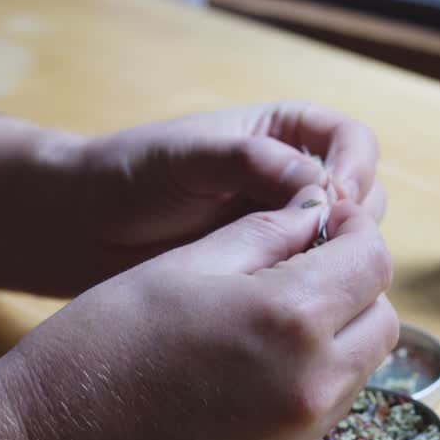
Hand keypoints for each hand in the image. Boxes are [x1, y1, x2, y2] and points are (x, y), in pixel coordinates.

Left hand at [0, 103, 386, 295]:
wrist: (77, 229)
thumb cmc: (126, 176)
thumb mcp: (188, 158)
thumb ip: (252, 163)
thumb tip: (320, 187)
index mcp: (283, 135)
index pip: (352, 142)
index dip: (353, 170)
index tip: (336, 201)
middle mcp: (293, 181)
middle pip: (363, 196)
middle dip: (352, 220)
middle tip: (319, 246)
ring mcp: (283, 230)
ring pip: (343, 245)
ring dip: (334, 259)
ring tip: (299, 275)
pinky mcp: (267, 274)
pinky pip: (311, 283)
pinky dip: (311, 291)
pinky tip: (289, 304)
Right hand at [0, 185, 397, 439]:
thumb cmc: (101, 346)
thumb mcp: (182, 266)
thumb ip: (262, 235)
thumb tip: (314, 213)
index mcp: (290, 316)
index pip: (372, 259)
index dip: (354, 231)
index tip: (327, 221)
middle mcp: (312, 381)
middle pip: (382, 317)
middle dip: (356, 284)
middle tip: (307, 266)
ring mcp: (301, 432)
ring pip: (361, 366)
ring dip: (339, 333)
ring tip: (276, 316)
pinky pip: (328, 409)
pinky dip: (315, 377)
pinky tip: (257, 364)